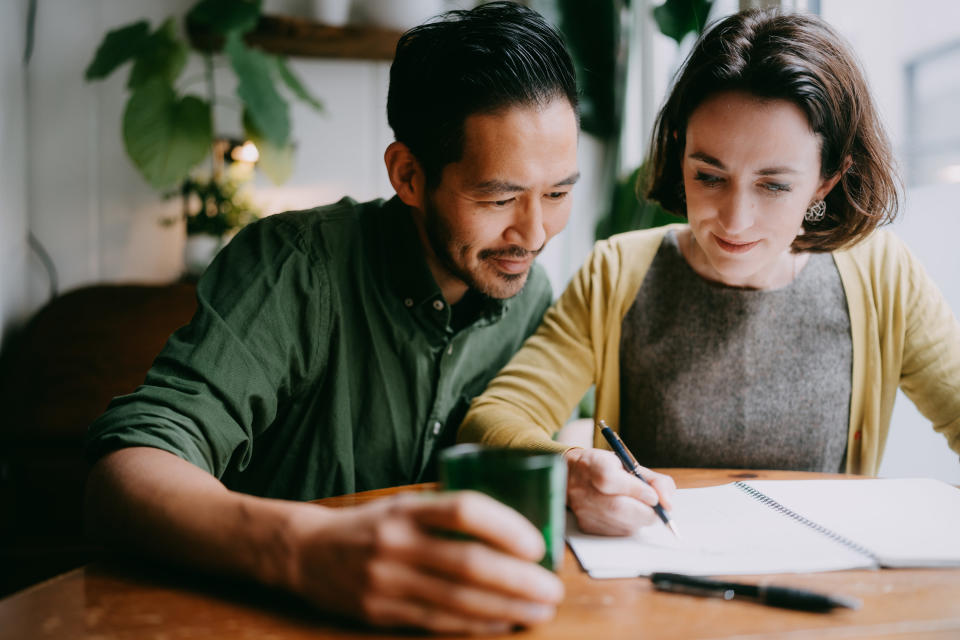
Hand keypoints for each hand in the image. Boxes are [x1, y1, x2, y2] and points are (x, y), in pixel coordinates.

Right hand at [286, 491, 563, 633]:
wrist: (308, 553)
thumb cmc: (373, 526)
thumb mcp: (405, 505)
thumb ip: (448, 514)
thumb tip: (515, 528)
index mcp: (406, 509)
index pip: (463, 510)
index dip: (506, 527)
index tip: (537, 544)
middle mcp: (396, 543)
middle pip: (467, 563)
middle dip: (517, 580)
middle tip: (552, 589)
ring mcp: (386, 581)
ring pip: (458, 601)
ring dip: (506, 609)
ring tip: (539, 611)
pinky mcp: (381, 613)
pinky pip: (439, 623)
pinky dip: (477, 624)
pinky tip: (503, 622)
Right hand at [565, 448, 675, 535]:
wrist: (574, 476)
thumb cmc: (608, 469)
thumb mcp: (631, 464)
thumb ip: (655, 481)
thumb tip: (668, 503)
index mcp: (593, 464)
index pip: (609, 479)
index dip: (635, 490)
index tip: (653, 496)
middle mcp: (583, 488)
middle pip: (616, 507)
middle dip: (645, 512)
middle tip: (656, 509)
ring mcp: (583, 509)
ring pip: (621, 525)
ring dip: (640, 520)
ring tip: (640, 509)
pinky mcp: (586, 526)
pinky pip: (617, 533)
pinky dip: (630, 526)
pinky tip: (627, 516)